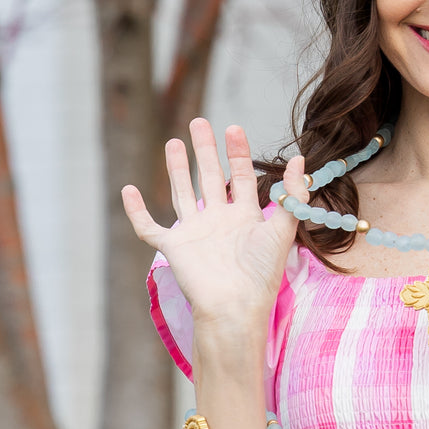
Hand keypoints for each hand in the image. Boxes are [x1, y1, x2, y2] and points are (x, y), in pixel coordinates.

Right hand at [121, 119, 306, 336]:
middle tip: (199, 122)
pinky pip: (149, 228)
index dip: (238, 153)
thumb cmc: (261, 274)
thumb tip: (299, 159)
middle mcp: (219, 221)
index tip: (234, 127)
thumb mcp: (283, 229)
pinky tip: (128, 191)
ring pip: (183, 193)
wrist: (234, 306)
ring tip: (173, 142)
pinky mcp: (174, 248)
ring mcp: (195, 233)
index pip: (241, 177)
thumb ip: (292, 195)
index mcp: (245, 217)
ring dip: (177, 169)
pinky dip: (137, 211)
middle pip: (209, 177)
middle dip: (205, 150)